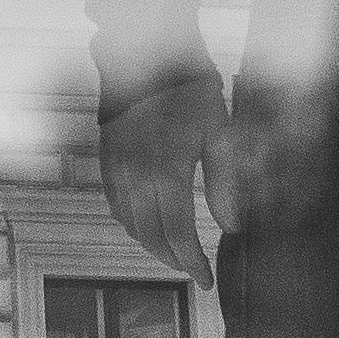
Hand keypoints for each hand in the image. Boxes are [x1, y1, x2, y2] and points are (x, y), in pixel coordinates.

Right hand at [98, 70, 226, 280]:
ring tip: (174, 252)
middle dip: (173, 260)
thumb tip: (232, 227)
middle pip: (152, 236)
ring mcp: (117, 170)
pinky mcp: (106, 161)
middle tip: (192, 270)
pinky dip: (132, 224)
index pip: (178, 234)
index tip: (206, 280)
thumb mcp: (220, 135)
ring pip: (130, 225)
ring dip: (152, 245)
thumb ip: (224, 185)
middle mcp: (137, 177)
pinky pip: (115, 206)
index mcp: (168, 172)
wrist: (148, 57)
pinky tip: (148, 224)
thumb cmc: (190, 94)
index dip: (193, 263)